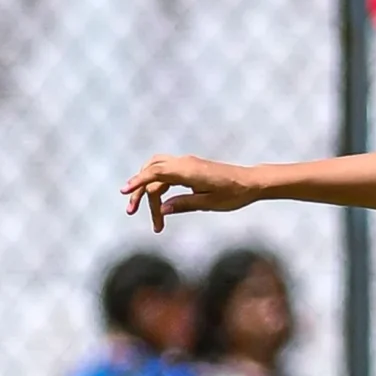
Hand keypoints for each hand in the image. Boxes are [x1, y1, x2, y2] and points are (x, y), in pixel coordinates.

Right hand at [123, 154, 257, 232]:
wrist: (251, 182)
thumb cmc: (234, 193)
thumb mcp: (209, 203)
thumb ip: (184, 204)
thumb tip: (163, 209)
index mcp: (188, 171)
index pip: (155, 172)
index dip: (137, 181)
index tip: (124, 191)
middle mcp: (184, 163)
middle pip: (151, 172)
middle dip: (139, 190)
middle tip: (132, 212)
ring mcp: (186, 164)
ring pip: (157, 172)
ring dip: (147, 188)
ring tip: (145, 210)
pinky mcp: (189, 169)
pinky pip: (166, 174)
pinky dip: (158, 186)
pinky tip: (159, 203)